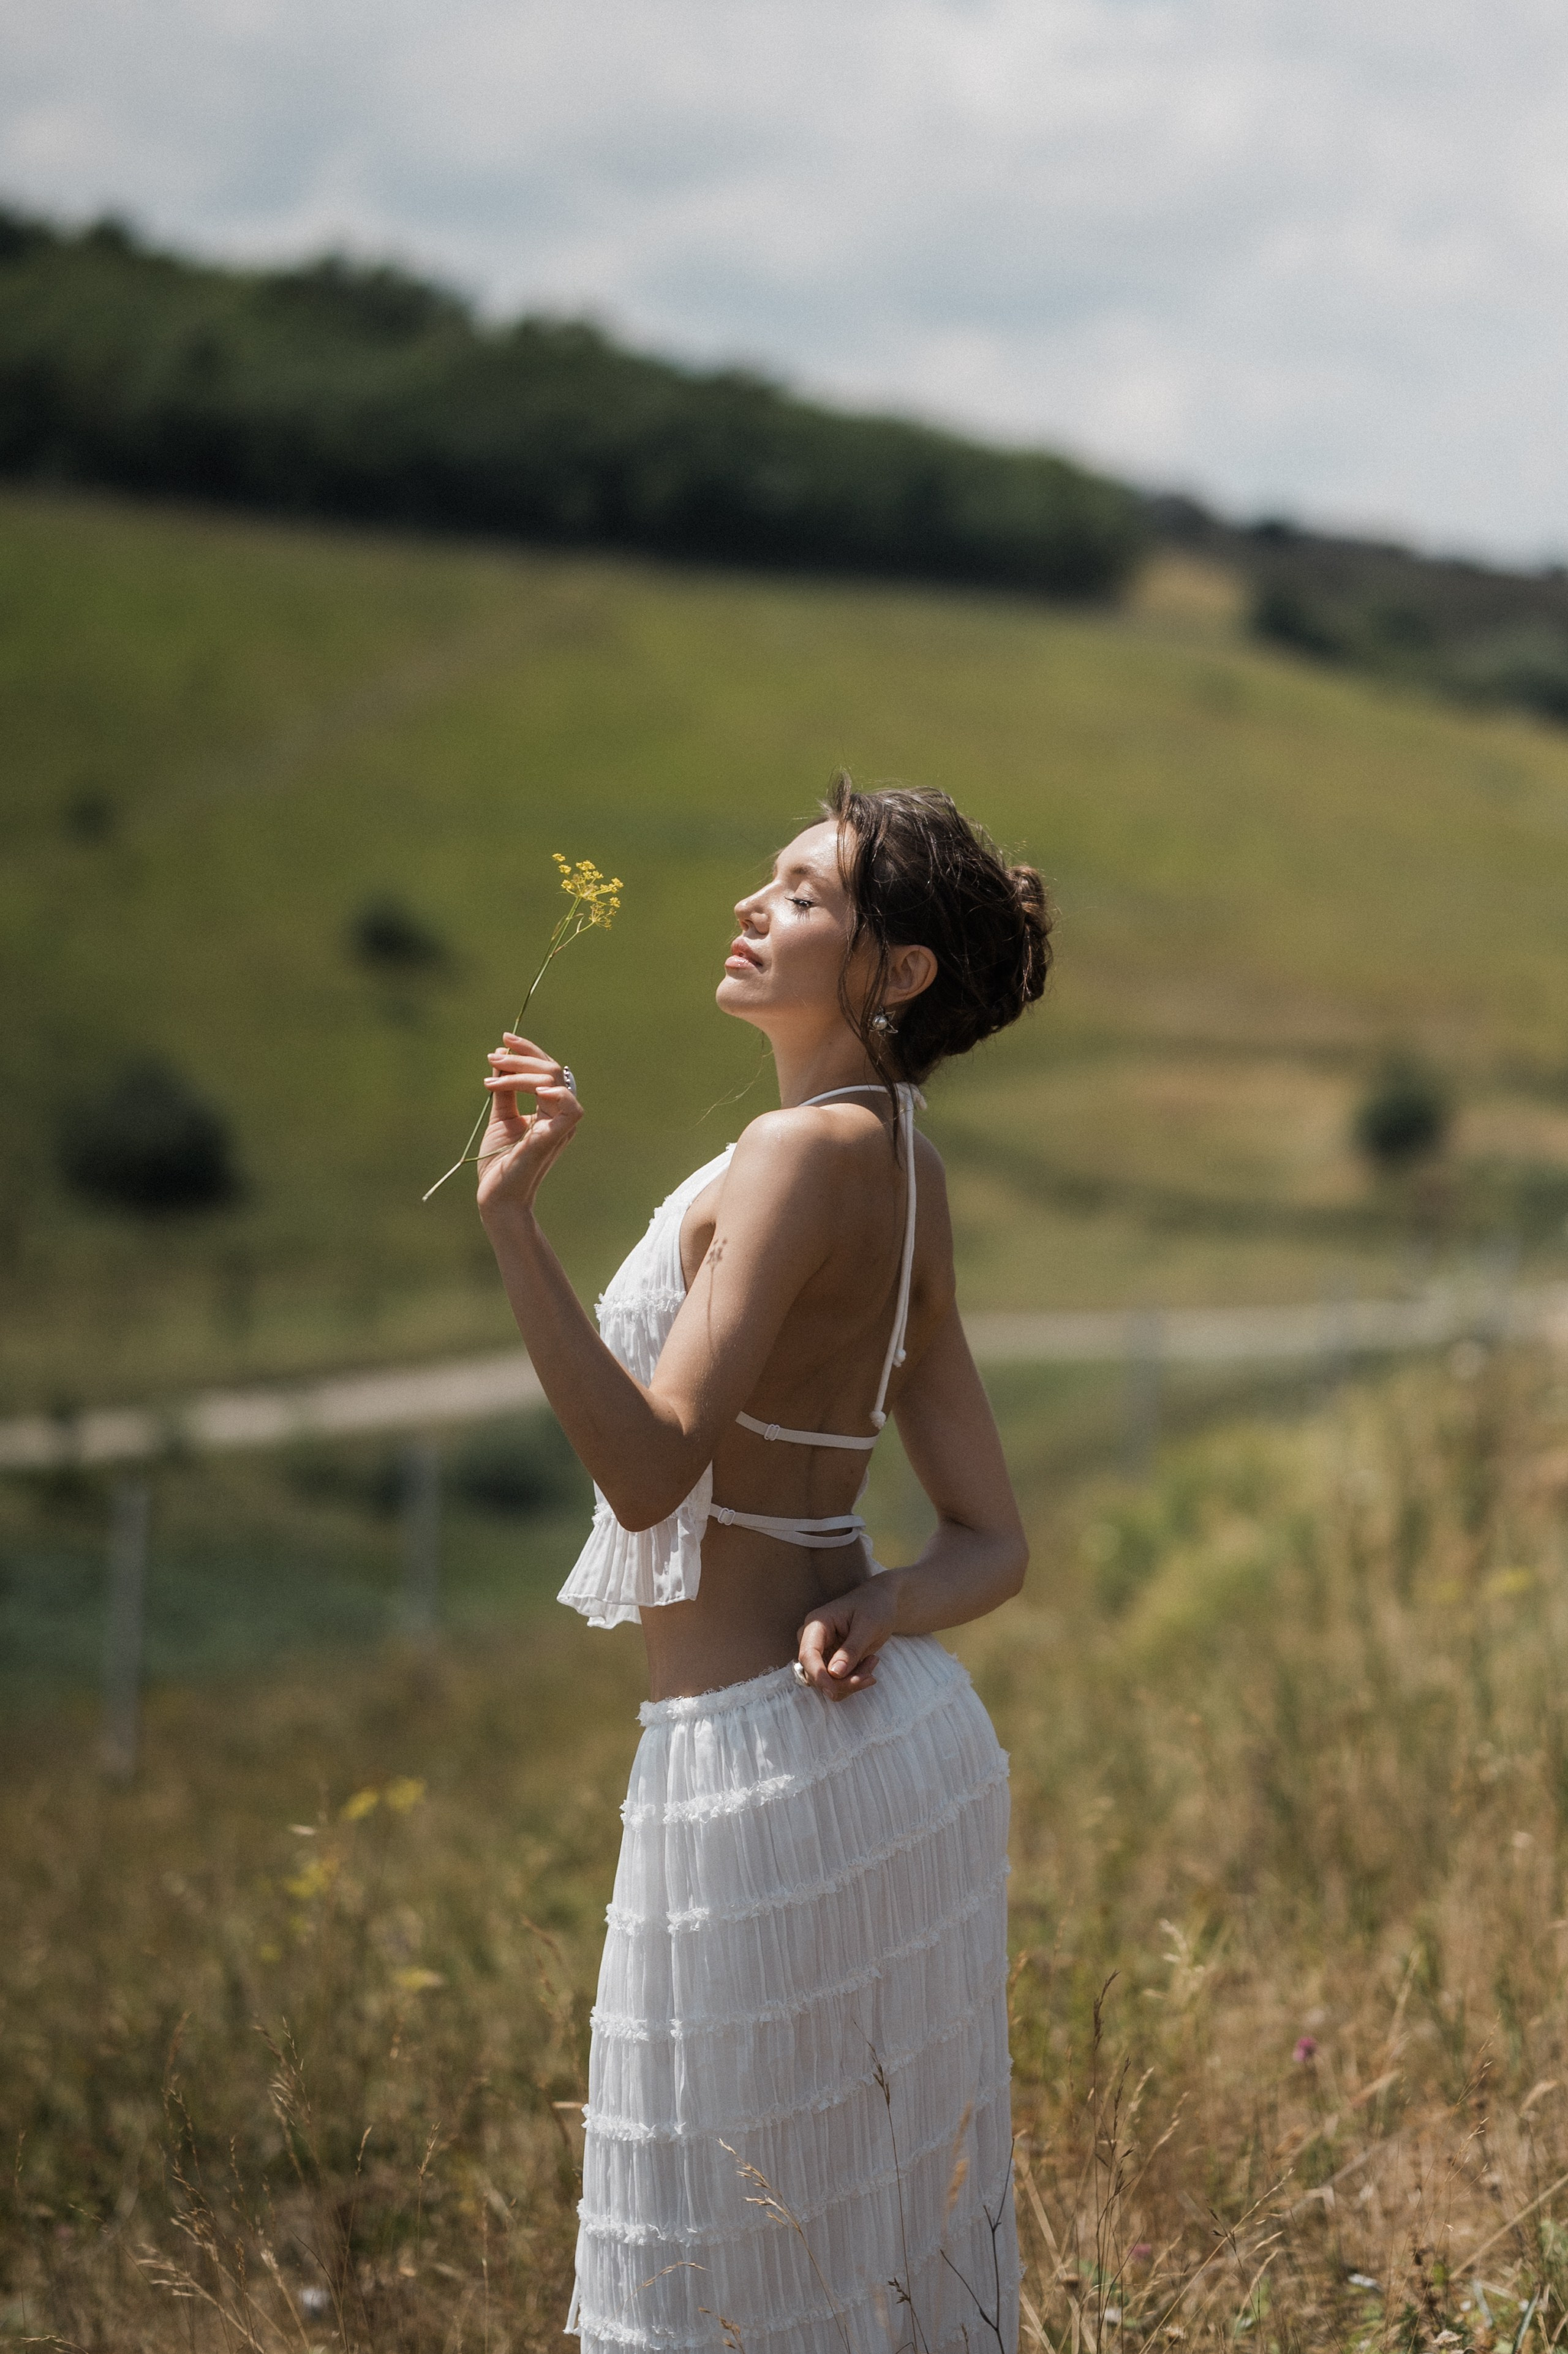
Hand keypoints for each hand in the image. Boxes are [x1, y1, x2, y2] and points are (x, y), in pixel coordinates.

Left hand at [475, 1034, 582, 1215]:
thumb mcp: (501, 1117)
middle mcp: (559, 1115)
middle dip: (521, 1058)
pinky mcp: (555, 1138)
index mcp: (550, 1110)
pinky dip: (557, 1094)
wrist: (496, 1195)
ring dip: (522, 1072)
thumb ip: (505, 1090)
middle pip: (551, 1070)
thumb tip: (501, 1058)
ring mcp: (560, 1126)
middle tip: (493, 1057)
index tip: (504, 1040)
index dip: (528, 1051)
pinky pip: (572, 1108)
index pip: (546, 1070)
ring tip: (493, 1076)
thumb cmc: (499, 1162)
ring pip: (553, 1081)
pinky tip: (534, 1090)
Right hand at [795, 1574, 899, 1700]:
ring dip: (851, 1682)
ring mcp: (820, 1652)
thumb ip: (851, 1650)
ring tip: (873, 1662)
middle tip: (870, 1675)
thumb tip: (834, 1674)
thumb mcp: (867, 1626)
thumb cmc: (873, 1607)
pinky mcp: (830, 1662)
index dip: (818, 1676)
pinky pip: (837, 1682)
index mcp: (816, 1624)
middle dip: (842, 1682)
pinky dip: (854, 1680)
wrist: (879, 1601)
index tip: (833, 1691)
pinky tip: (869, 1663)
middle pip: (815, 1674)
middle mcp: (812, 1640)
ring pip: (826, 1682)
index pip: (808, 1655)